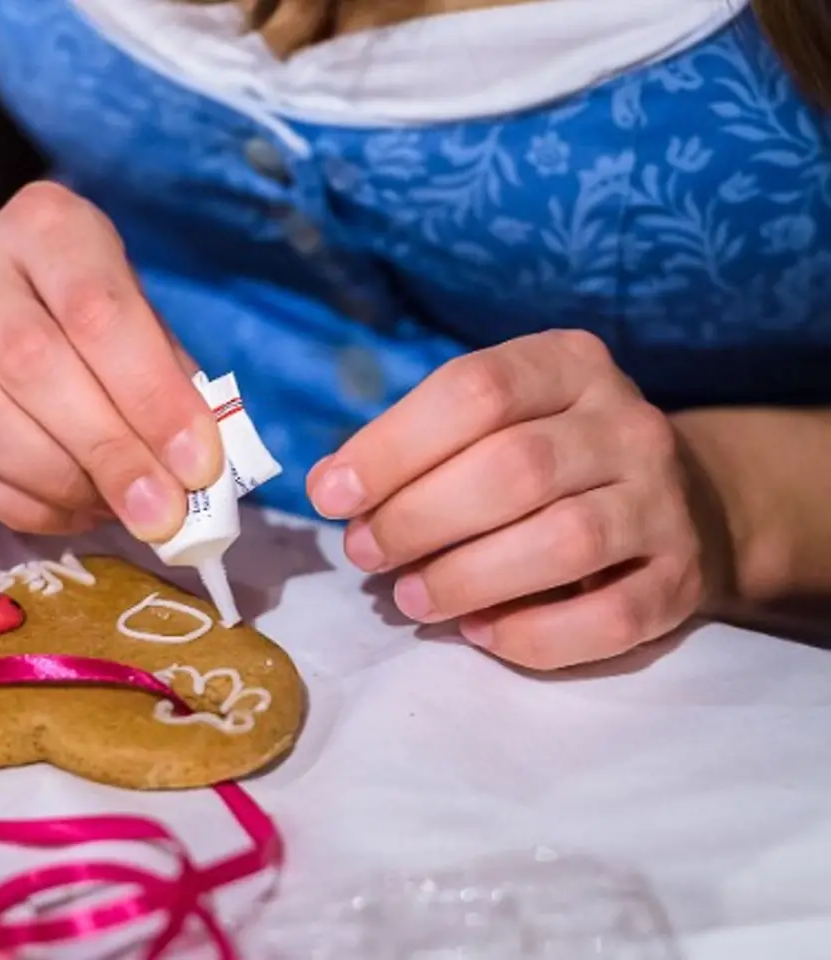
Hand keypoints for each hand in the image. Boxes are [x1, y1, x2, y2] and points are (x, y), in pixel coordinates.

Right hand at [0, 182, 222, 538]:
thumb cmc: (72, 316)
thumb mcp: (131, 315)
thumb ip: (165, 377)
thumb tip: (198, 465)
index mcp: (44, 225)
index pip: (96, 308)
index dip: (150, 394)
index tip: (196, 464)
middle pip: (32, 362)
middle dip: (108, 448)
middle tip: (160, 510)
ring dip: (59, 481)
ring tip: (115, 508)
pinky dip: (23, 503)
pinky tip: (70, 511)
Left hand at [308, 330, 726, 670]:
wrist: (679, 502)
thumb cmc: (545, 459)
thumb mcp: (488, 423)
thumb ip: (415, 446)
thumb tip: (332, 485)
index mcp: (568, 365)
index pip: (476, 390)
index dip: (393, 447)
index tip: (331, 494)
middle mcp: (627, 425)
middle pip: (516, 468)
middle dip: (420, 518)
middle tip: (365, 552)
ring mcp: (663, 502)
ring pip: (565, 542)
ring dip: (468, 578)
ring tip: (410, 597)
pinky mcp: (682, 580)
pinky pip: (610, 619)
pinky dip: (534, 635)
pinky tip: (480, 633)